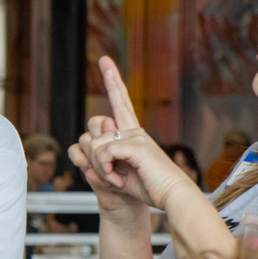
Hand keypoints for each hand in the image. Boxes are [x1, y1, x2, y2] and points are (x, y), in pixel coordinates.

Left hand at [70, 56, 196, 211]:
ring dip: (99, 169)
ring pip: (94, 145)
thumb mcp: (118, 174)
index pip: (120, 102)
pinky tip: (118, 182)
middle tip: (108, 177)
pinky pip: (104, 153)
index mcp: (133, 135)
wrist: (172, 197)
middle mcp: (134, 131)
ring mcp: (136, 136)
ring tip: (116, 181)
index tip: (104, 60)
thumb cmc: (150, 188)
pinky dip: (105, 172)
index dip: (112, 81)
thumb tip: (85, 145)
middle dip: (91, 157)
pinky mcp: (136, 146)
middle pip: (93, 129)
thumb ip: (102, 160)